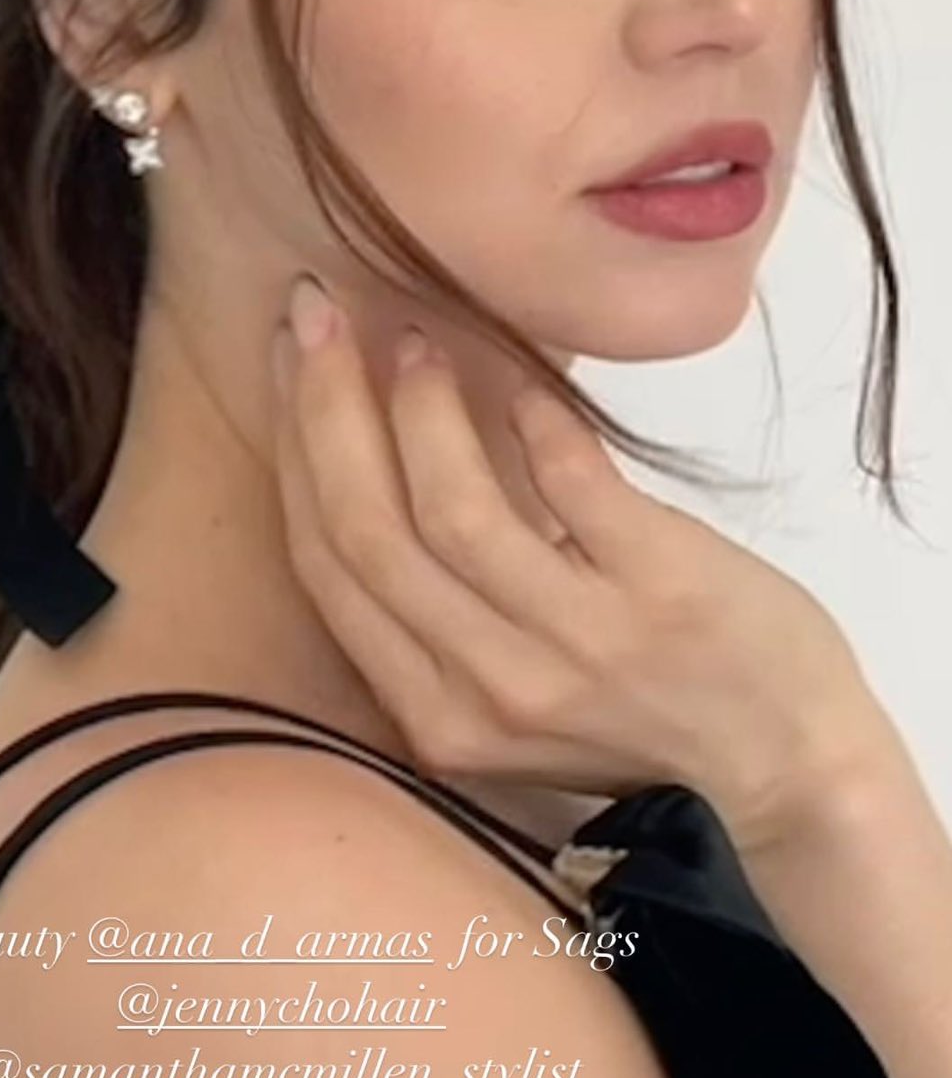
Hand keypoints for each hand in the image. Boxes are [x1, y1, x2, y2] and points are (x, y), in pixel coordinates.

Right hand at [269, 282, 894, 856]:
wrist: (788, 762)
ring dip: (419, 408)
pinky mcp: (659, 591)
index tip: (290, 363)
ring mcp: (578, 644)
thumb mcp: (509, 699)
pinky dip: (533, 417)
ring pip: (452, 512)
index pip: (328, 568)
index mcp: (437, 717)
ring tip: (416, 339)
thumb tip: (372, 461)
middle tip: (316, 315)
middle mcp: (491, 690)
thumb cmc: (644, 714)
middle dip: (325, 408)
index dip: (295, 452)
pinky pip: (570, 482)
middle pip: (367, 533)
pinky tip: (521, 380)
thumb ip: (437, 619)